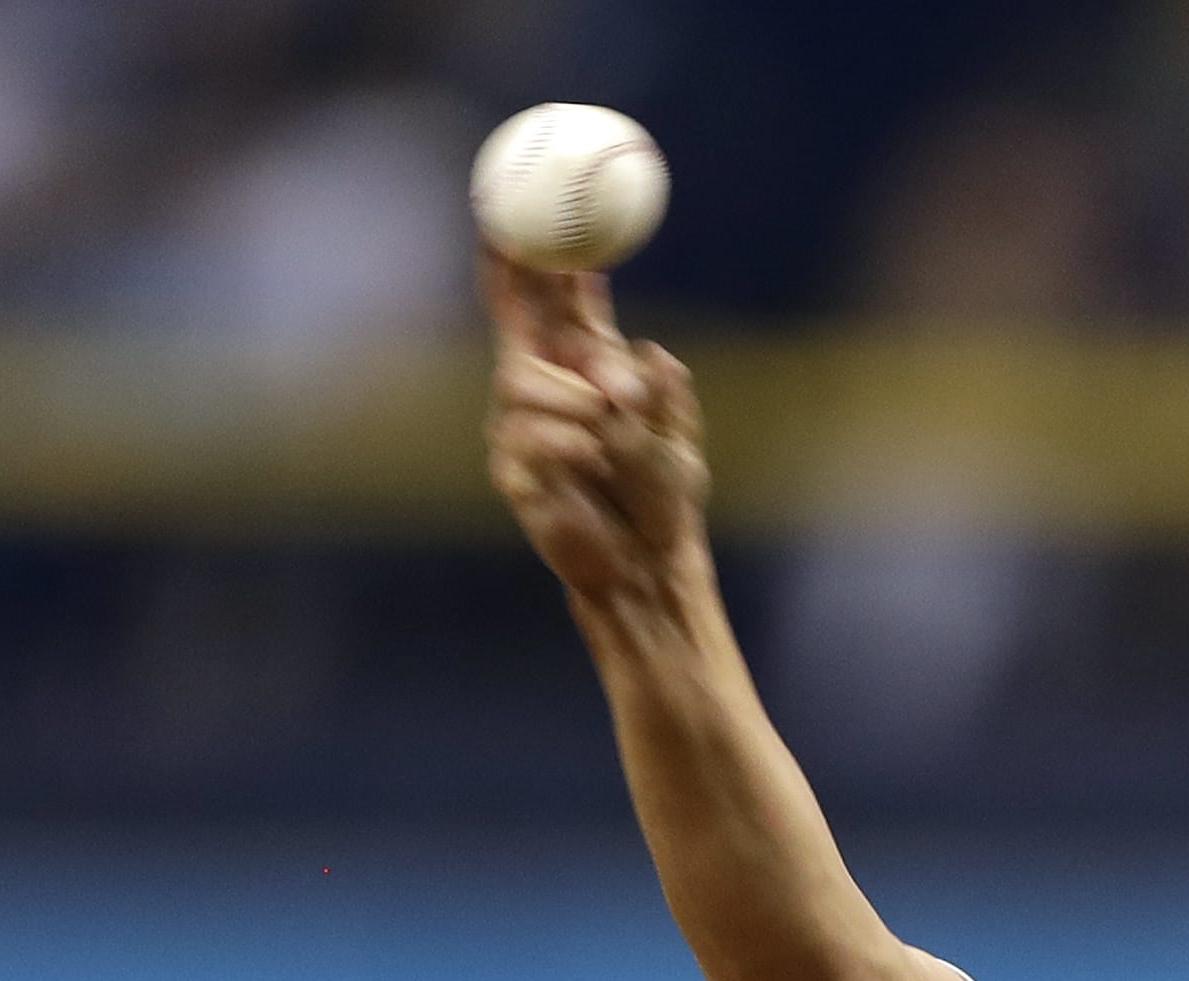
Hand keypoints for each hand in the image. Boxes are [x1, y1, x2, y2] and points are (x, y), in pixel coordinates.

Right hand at [481, 251, 707, 615]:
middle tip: (516, 241)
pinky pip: (525, 435)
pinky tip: (594, 457)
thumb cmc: (665, 494)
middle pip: (513, 320)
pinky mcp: (513, 469)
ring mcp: (519, 426)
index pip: (548, 300)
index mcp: (585, 366)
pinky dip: (568, 442)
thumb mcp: (677, 434)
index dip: (529, 255)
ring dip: (570, 396)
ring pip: (517, 379)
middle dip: (511, 277)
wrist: (647, 562)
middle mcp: (544, 387)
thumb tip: (649, 356)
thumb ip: (665, 395)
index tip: (515, 211)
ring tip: (610, 423)